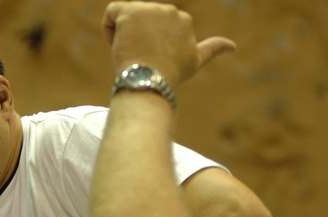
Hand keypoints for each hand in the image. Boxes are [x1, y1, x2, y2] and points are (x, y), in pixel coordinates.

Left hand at [102, 1, 235, 87]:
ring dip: (122, 36)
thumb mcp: (194, 61)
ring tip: (130, 53)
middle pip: (139, 20)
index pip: (154, 26)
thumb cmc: (171, 75)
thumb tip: (233, 46)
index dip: (148, 43)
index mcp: (183, 19)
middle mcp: (168, 10)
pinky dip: (108, 28)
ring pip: (124, 17)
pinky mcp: (130, 13)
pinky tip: (116, 44)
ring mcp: (149, 10)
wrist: (151, 81)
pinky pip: (111, 12)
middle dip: (134, 38)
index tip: (149, 59)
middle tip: (138, 58)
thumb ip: (212, 49)